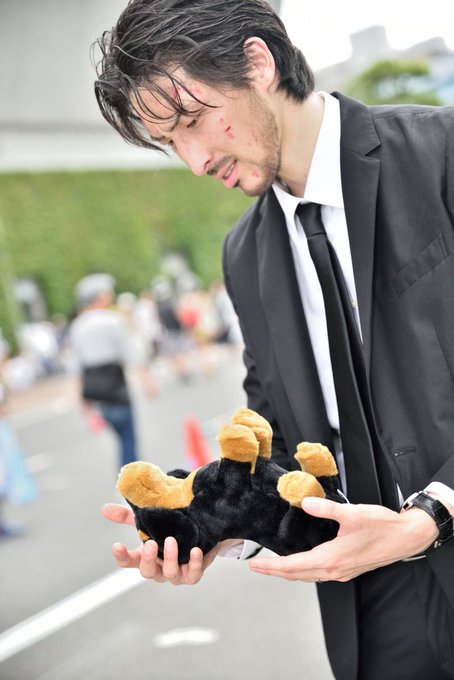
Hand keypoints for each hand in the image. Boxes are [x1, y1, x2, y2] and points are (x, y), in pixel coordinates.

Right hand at [102, 503, 221, 585]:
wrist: (198, 535)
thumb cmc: (168, 531)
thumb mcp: (148, 522)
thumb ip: (128, 516)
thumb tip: (104, 508)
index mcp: (145, 557)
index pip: (128, 562)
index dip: (122, 556)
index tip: (117, 545)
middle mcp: (158, 569)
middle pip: (147, 572)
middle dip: (148, 560)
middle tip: (150, 544)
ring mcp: (175, 573)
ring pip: (170, 573)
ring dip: (170, 558)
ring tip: (172, 541)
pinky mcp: (193, 573)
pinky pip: (194, 573)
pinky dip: (195, 563)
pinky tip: (195, 551)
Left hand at [249, 496, 438, 582]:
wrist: (406, 537)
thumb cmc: (381, 526)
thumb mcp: (351, 513)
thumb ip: (325, 508)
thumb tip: (304, 503)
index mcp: (331, 559)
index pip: (293, 566)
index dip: (272, 567)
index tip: (255, 566)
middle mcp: (334, 570)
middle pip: (297, 575)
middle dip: (275, 572)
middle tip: (257, 567)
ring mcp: (342, 572)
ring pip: (308, 576)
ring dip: (290, 572)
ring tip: (274, 566)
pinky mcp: (349, 569)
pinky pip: (319, 574)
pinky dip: (305, 570)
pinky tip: (302, 562)